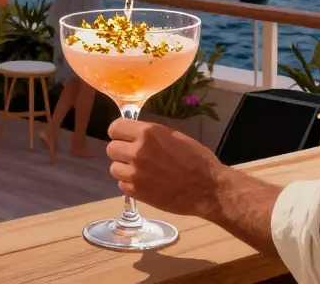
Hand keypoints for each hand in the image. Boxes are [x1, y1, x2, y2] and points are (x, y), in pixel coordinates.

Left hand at [106, 118, 223, 218]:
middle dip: (121, 150)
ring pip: (114, 168)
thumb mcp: (174, 136)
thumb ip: (150, 134)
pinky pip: (122, 184)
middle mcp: (137, 152)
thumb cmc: (197, 159)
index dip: (119, 132)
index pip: (115, 128)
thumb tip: (134, 133)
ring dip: (124, 168)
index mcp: (147, 134)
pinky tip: (144, 183)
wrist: (208, 189)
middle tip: (134, 155)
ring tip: (140, 170)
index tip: (125, 136)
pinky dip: (130, 184)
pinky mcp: (137, 193)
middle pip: (111, 148)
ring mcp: (135, 174)